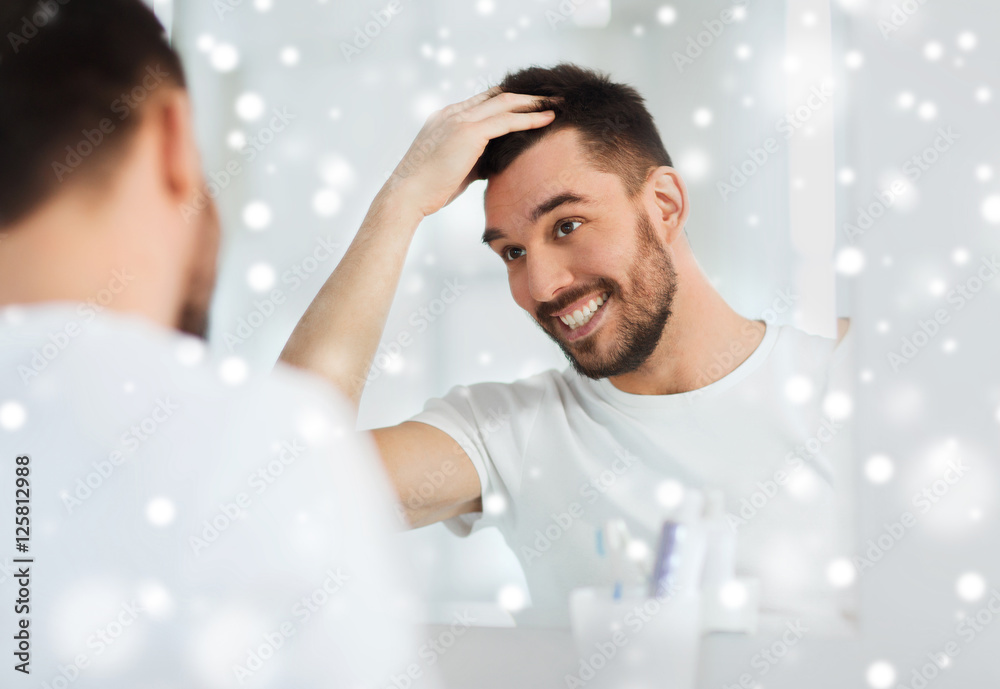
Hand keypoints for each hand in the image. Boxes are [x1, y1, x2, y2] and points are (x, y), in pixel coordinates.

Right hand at [385, 88, 556, 217]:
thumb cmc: (429, 190)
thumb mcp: (457, 169)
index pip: (484, 101)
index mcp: (446, 118)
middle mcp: (452, 112)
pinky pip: (506, 120)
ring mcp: (459, 119)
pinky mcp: (468, 132)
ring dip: (534, 102)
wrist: (407, 195)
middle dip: (527, 95)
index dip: (510, 100)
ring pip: (505, 102)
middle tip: (552, 97)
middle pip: (497, 95)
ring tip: (558, 103)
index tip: (532, 103)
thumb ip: (475, 161)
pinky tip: (549, 118)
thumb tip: (495, 166)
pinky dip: (529, 118)